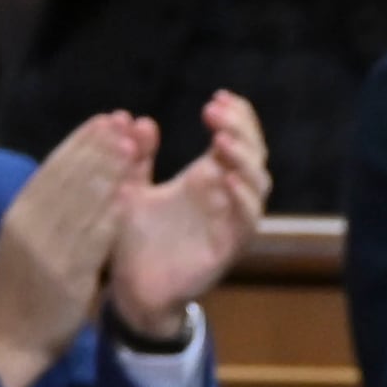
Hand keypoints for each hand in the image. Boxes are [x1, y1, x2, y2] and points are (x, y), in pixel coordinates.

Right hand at [0, 116, 140, 386]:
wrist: (6, 343)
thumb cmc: (19, 296)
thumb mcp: (23, 244)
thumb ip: (43, 214)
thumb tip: (66, 180)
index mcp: (20, 214)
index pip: (52, 169)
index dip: (79, 143)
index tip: (104, 120)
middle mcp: (31, 224)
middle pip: (68, 177)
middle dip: (97, 147)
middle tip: (123, 121)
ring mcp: (48, 249)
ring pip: (82, 201)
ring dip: (108, 170)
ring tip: (131, 144)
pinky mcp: (66, 276)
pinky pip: (92, 240)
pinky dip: (110, 215)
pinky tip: (129, 194)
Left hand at [104, 90, 267, 340]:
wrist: (131, 288)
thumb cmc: (133, 238)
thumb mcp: (128, 188)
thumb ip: (135, 156)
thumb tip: (138, 119)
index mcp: (206, 177)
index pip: (237, 139)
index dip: (236, 116)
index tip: (217, 97)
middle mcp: (223, 196)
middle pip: (253, 154)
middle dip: (240, 128)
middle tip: (214, 112)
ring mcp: (229, 222)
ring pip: (258, 185)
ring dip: (244, 159)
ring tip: (221, 140)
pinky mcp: (228, 248)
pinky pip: (248, 222)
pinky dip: (243, 198)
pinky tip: (227, 178)